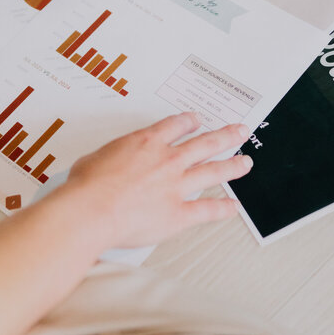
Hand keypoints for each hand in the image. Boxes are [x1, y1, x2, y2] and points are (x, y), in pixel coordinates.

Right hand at [66, 113, 251, 248]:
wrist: (92, 210)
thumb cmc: (87, 185)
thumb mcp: (95, 157)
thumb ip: (110, 157)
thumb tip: (107, 163)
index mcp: (146, 143)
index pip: (176, 126)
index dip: (189, 122)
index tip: (196, 120)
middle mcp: (167, 160)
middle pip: (204, 143)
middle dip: (225, 136)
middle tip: (239, 131)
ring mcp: (176, 186)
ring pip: (213, 171)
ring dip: (233, 166)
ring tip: (246, 162)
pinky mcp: (178, 213)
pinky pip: (207, 209)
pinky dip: (222, 209)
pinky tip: (234, 207)